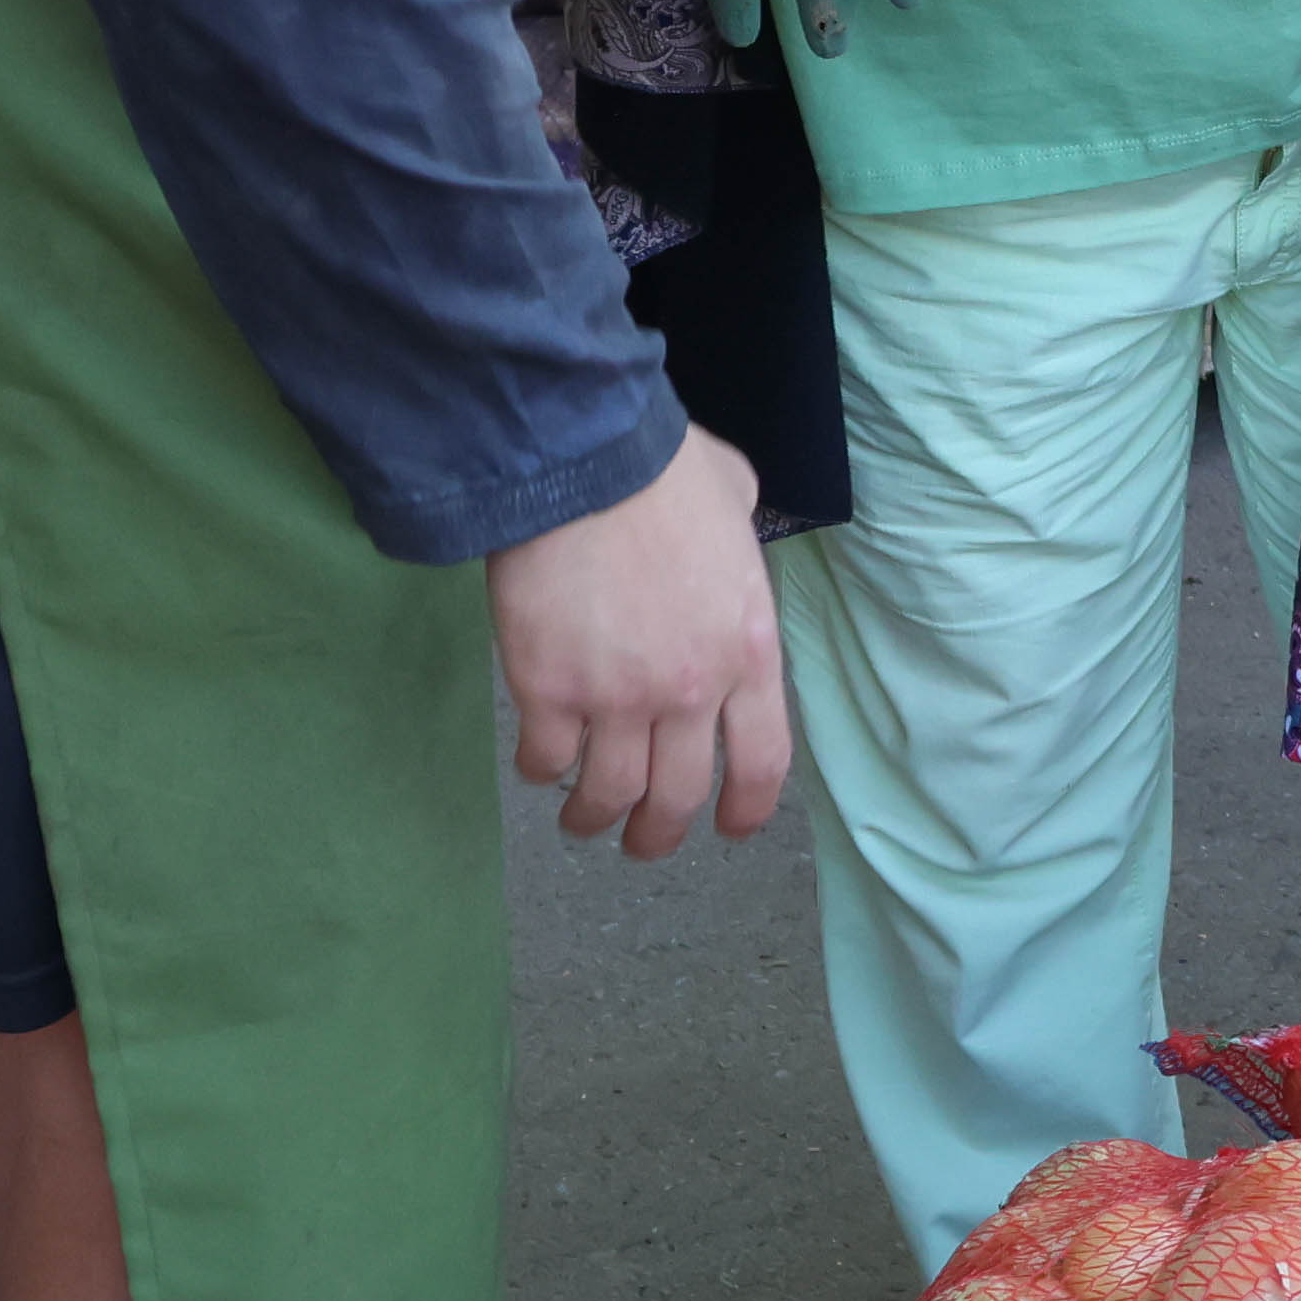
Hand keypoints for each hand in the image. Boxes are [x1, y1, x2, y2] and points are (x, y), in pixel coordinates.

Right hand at [492, 426, 790, 854]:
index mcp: (748, 650)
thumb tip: (728, 535)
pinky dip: (542, 768)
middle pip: (679, 798)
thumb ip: (738, 544)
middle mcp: (691, 690)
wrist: (583, 459)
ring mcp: (617, 698)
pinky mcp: (548, 691)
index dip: (746, 809)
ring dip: (594, 817)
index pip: (762, 762)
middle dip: (658, 834)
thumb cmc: (663, 469)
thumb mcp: (738, 501)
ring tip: (581, 818)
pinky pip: (546, 757)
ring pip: (609, 793)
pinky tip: (538, 761)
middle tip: (641, 840)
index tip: (729, 828)